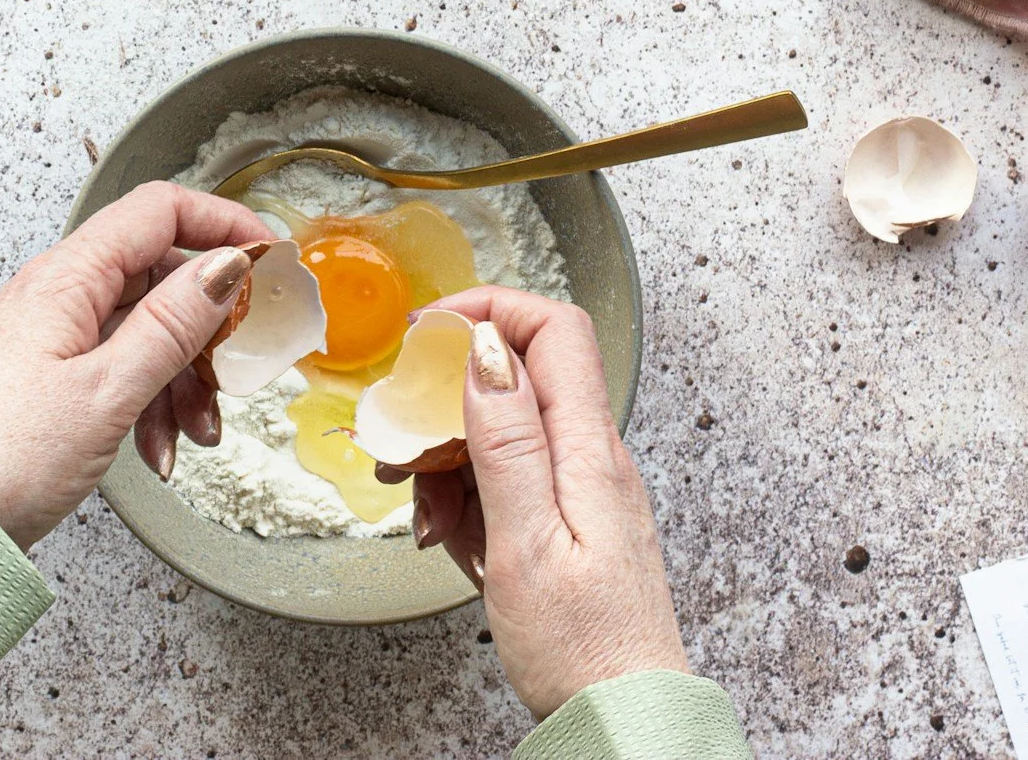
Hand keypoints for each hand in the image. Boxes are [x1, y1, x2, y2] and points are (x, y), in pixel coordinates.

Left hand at [0, 182, 265, 548]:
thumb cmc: (6, 459)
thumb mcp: (110, 389)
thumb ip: (173, 323)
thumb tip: (225, 264)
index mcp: (65, 278)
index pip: (158, 212)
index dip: (221, 223)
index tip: (268, 257)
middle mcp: (54, 294)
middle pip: (156, 277)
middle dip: (207, 327)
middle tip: (237, 370)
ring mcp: (48, 336)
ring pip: (142, 329)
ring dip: (182, 378)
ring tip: (196, 433)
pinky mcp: (45, 377)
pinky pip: (116, 367)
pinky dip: (148, 402)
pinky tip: (159, 449)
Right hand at [378, 288, 690, 718]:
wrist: (623, 719)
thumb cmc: (583, 648)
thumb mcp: (525, 543)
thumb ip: (506, 441)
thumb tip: (486, 350)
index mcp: (588, 450)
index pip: (554, 328)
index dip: (490, 309)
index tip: (428, 331)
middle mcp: (594, 457)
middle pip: (519, 376)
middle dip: (450, 397)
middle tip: (404, 443)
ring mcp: (584, 488)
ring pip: (505, 431)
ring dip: (452, 458)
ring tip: (426, 511)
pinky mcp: (571, 520)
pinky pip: (511, 480)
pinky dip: (471, 497)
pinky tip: (454, 536)